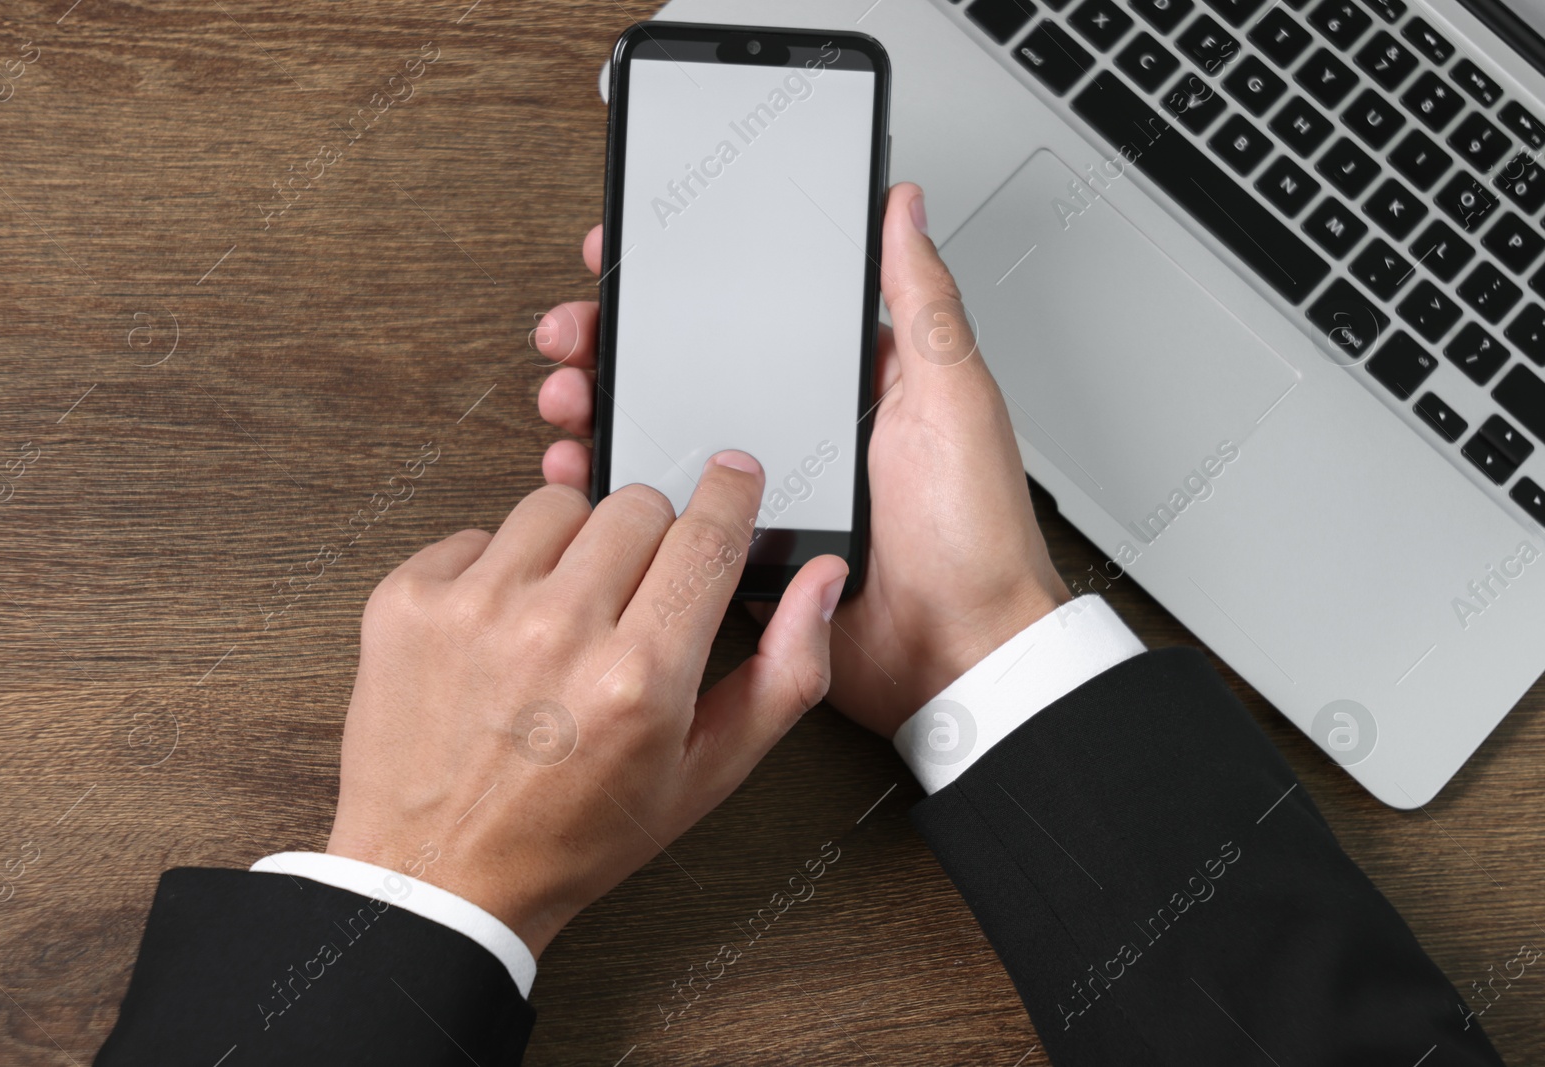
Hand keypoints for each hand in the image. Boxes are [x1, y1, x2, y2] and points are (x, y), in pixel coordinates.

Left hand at [325, 455, 848, 956]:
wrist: (441, 874)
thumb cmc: (572, 832)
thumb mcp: (706, 774)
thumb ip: (784, 672)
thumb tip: (818, 579)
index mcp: (640, 677)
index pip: (708, 534)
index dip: (731, 493)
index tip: (733, 475)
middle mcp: (556, 633)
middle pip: (638, 505)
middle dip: (649, 541)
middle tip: (630, 602)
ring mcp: (473, 609)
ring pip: (558, 503)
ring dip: (572, 547)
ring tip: (560, 615)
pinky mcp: (410, 599)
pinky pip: (481, 531)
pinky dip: (498, 570)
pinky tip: (499, 632)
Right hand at [534, 183, 1067, 738]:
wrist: (959, 655)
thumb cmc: (975, 534)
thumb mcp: (955, 397)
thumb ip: (922, 302)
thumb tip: (906, 208)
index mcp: (842, 384)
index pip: (747, 313)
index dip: (684, 282)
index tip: (631, 258)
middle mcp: (794, 430)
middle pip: (685, 367)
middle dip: (618, 341)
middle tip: (578, 329)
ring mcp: (761, 490)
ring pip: (662, 435)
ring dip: (603, 406)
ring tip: (570, 393)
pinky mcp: (738, 549)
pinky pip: (665, 512)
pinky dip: (615, 489)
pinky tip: (582, 467)